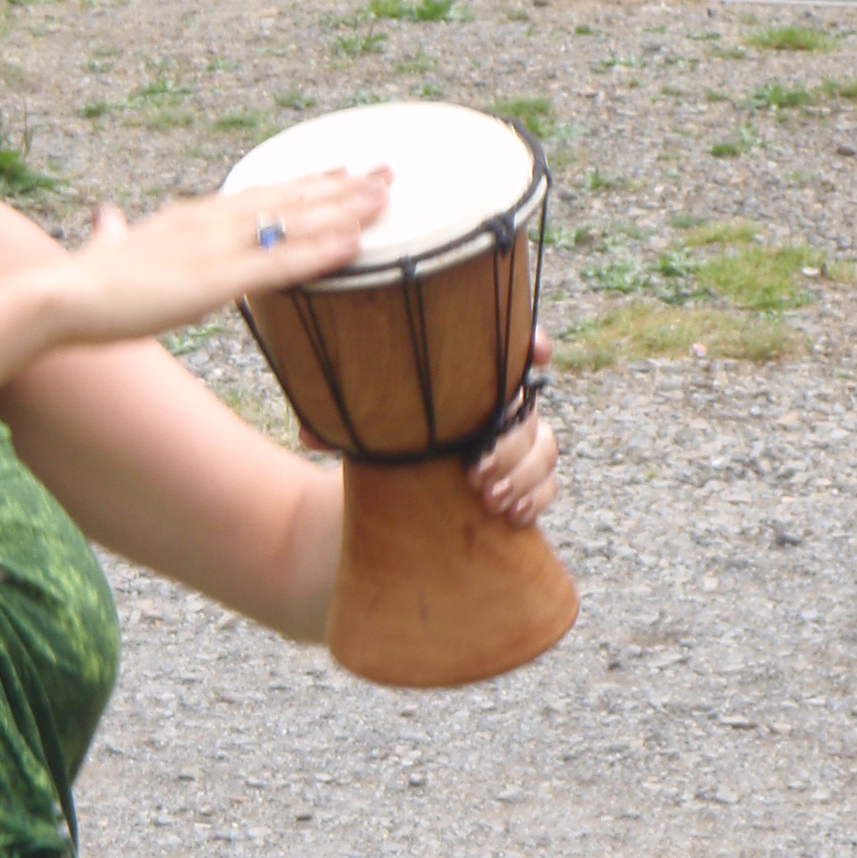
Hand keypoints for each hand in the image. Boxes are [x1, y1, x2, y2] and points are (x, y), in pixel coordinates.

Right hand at [63, 167, 390, 347]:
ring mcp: (213, 250)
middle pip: (286, 198)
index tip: (340, 173)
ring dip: (343, 210)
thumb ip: (114, 234)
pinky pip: (278, 265)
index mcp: (188, 218)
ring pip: (291, 223)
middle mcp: (208, 223)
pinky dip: (318, 252)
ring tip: (387, 197)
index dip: (302, 184)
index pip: (258, 194)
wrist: (58, 298)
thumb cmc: (80, 285)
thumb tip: (108, 216)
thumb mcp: (105, 250)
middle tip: (388, 173)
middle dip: (340, 187)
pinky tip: (353, 244)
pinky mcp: (213, 282)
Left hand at [292, 324, 560, 525]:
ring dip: (522, 473)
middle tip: (475, 471)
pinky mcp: (522, 481)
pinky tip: (513, 515)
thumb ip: (341, 428)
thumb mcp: (360, 433)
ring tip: (488, 499)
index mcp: (466, 382)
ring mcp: (515, 444)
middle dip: (510, 440)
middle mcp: (497, 408)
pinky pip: (548, 484)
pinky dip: (536, 497)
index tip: (538, 352)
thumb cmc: (382, 447)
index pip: (509, 349)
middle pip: (529, 409)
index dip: (532, 342)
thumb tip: (308, 433)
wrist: (394, 499)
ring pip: (546, 447)